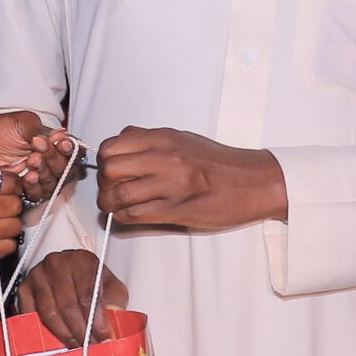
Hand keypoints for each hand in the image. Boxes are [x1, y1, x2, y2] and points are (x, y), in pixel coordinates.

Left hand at [0, 112, 78, 201]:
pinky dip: (35, 186)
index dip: (70, 149)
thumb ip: (39, 129)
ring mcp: (39, 179)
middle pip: (65, 169)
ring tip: (32, 161)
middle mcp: (49, 164)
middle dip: (54, 158)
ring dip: (45, 172)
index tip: (61, 142)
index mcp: (52, 145)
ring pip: (54, 182)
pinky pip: (38, 194)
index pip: (72, 151)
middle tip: (39, 148)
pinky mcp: (26, 192)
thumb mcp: (19, 122)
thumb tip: (61, 136)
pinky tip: (28, 177)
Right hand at [0, 149, 24, 264]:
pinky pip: (5, 249)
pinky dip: (6, 240)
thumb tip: (5, 172)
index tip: (8, 184)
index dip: (13, 182)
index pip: (6, 181)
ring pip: (13, 226)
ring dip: (10, 220)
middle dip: (13, 200)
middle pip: (13, 205)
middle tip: (4, 200)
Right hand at [19, 249, 128, 346]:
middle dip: (81, 332)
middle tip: (89, 347)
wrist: (72, 269)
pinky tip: (56, 339)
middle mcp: (57, 264)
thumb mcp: (111, 287)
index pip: (88, 295)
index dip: (96, 322)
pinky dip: (44, 331)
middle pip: (68, 306)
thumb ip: (114, 304)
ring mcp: (38, 275)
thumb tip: (109, 331)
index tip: (104, 338)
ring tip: (76, 345)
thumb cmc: (92, 279)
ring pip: (49, 313)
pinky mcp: (24, 288)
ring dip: (64, 334)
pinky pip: (32, 315)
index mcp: (82, 261)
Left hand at [94, 127, 286, 231]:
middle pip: (110, 170)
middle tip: (111, 188)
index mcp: (164, 138)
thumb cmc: (219, 162)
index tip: (109, 169)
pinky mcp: (176, 210)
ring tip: (116, 205)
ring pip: (118, 196)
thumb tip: (122, 139)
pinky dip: (124, 217)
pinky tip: (129, 215)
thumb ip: (150, 139)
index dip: (103, 160)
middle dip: (104, 182)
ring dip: (110, 204)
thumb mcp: (183, 138)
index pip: (112, 146)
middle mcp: (165, 158)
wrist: (252, 181)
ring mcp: (171, 185)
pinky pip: (134, 216)